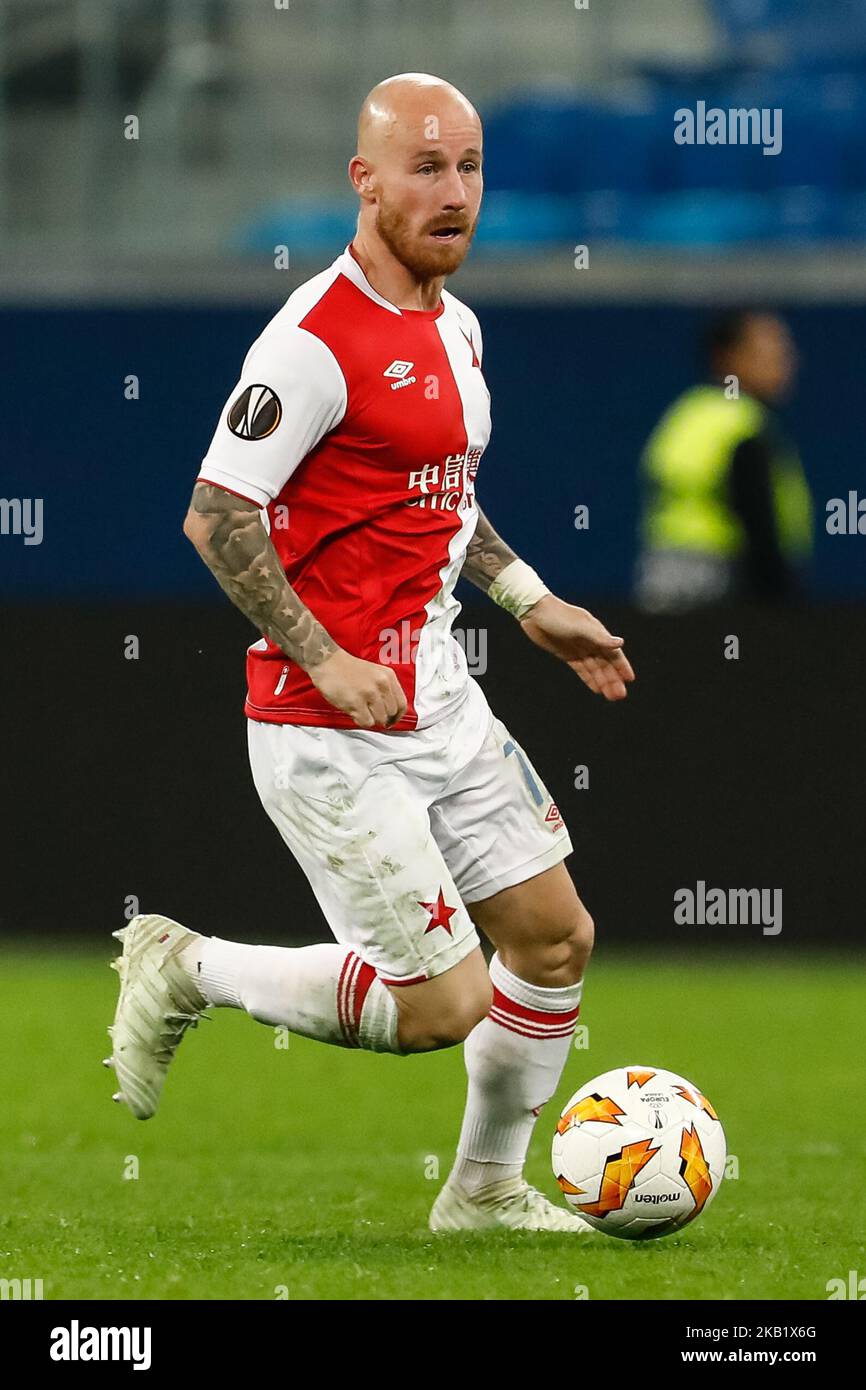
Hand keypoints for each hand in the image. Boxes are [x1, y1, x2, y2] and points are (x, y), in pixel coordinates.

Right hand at [307, 649, 408, 728]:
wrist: (327, 662)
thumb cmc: (347, 668)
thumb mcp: (375, 673)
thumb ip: (385, 689)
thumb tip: (390, 711)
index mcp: (388, 676)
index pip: (402, 704)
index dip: (397, 716)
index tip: (391, 721)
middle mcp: (381, 684)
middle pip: (391, 713)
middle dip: (381, 717)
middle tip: (370, 714)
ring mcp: (369, 693)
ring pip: (380, 719)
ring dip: (370, 719)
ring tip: (360, 710)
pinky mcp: (356, 702)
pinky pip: (366, 722)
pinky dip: (360, 720)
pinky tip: (354, 711)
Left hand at [519, 595, 634, 700]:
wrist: (535, 612)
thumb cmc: (559, 616)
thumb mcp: (580, 627)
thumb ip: (599, 637)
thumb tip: (620, 643)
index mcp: (597, 633)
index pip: (613, 653)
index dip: (622, 666)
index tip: (630, 679)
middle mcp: (591, 642)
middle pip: (605, 664)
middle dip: (613, 679)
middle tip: (620, 696)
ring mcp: (579, 649)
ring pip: (595, 669)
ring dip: (603, 682)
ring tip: (611, 697)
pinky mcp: (567, 655)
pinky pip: (582, 670)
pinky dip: (589, 679)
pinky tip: (596, 689)